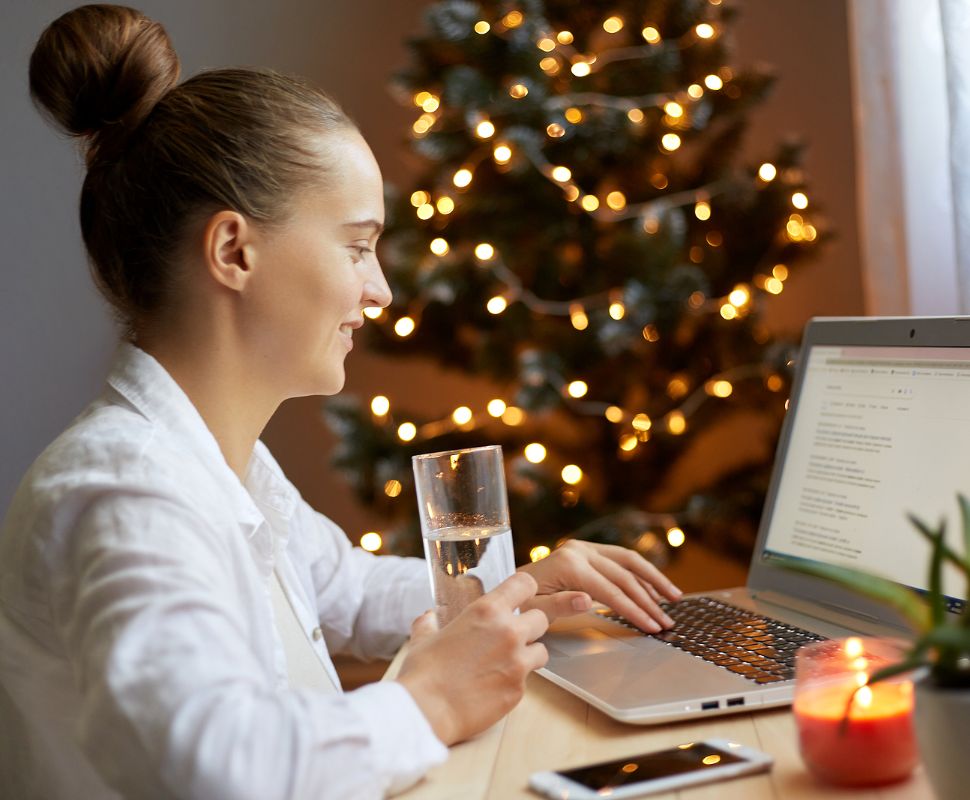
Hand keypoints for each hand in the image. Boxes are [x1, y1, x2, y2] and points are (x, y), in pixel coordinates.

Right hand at [396, 572, 548, 745]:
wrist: (427, 711)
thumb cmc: (423, 673)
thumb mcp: (423, 638)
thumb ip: (430, 623)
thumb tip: (428, 618)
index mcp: (486, 611)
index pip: (524, 584)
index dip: (524, 590)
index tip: (521, 599)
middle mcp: (508, 632)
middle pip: (541, 618)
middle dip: (529, 626)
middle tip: (511, 638)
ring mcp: (518, 662)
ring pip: (541, 651)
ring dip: (529, 655)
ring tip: (506, 664)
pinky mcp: (519, 689)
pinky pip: (527, 680)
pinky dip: (515, 682)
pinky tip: (493, 687)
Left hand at [517, 540, 681, 631]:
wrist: (508, 588)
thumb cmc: (520, 603)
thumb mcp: (534, 610)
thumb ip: (560, 605)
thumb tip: (588, 601)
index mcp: (569, 565)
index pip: (611, 591)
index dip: (635, 610)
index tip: (653, 627)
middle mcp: (579, 551)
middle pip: (625, 575)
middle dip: (649, 600)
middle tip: (667, 622)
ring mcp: (584, 548)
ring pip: (628, 560)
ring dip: (653, 579)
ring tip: (674, 598)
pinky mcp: (587, 550)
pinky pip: (620, 559)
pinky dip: (640, 573)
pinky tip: (654, 588)